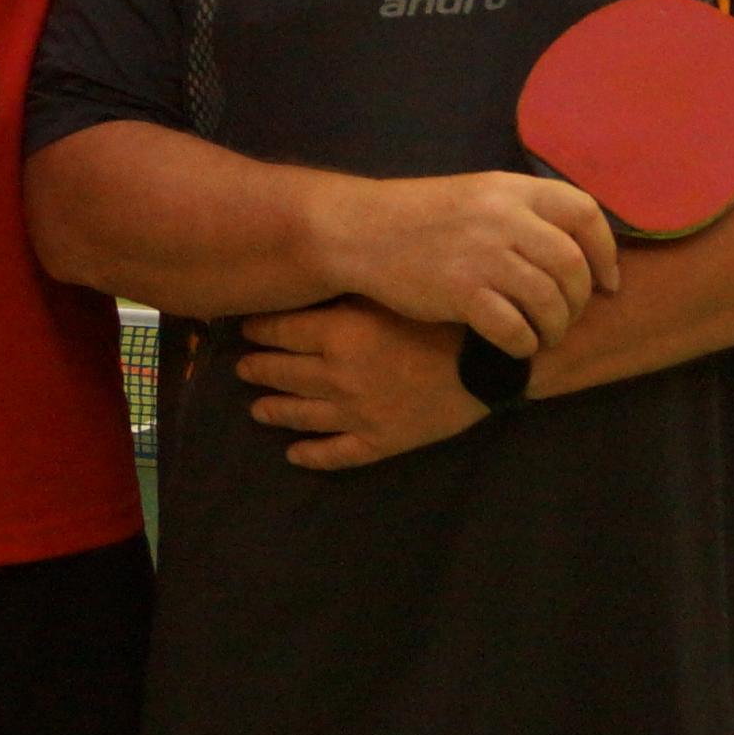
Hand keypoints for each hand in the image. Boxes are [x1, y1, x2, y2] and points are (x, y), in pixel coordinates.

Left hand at [239, 302, 487, 471]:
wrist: (491, 361)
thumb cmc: (444, 315)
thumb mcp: (393, 290)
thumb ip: (350, 288)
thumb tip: (310, 278)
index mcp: (339, 333)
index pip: (280, 330)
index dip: (259, 329)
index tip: (245, 327)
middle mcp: (337, 376)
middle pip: (282, 372)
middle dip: (257, 368)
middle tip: (242, 367)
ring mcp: (356, 414)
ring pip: (300, 415)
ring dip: (273, 410)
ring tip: (256, 409)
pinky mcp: (380, 442)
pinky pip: (337, 454)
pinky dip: (312, 456)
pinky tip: (295, 455)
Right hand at [316, 172, 620, 353]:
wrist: (363, 231)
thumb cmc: (425, 217)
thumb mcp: (480, 194)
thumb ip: (525, 212)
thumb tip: (580, 247)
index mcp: (512, 189)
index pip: (585, 213)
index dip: (605, 252)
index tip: (608, 282)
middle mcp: (503, 218)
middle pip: (572, 265)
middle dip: (581, 300)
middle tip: (570, 316)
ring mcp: (482, 256)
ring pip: (549, 300)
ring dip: (556, 327)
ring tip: (546, 335)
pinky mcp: (460, 293)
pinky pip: (514, 327)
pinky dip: (525, 343)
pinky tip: (519, 346)